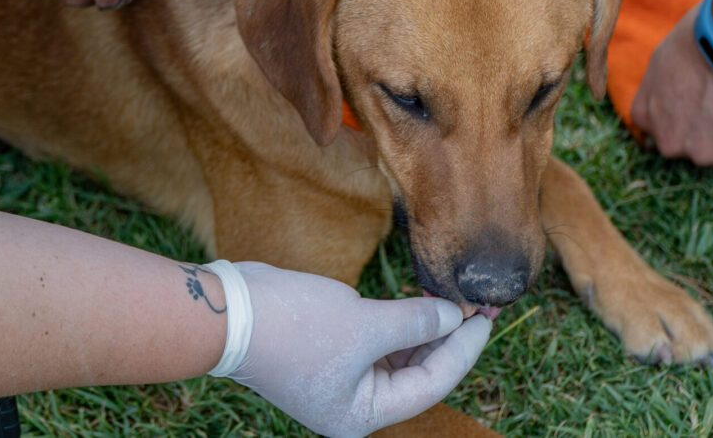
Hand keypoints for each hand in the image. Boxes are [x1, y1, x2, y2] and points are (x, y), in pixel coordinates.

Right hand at [213, 261, 490, 437]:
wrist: (228, 312)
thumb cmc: (294, 327)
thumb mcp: (365, 324)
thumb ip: (415, 322)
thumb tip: (453, 315)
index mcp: (361, 414)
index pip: (430, 384)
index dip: (462, 348)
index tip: (484, 317)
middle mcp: (352, 403)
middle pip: (417, 373)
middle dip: (445, 337)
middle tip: (473, 303)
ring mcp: (339, 377)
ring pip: (398, 355)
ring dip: (423, 326)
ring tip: (448, 296)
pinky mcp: (329, 350)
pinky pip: (377, 340)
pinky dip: (398, 321)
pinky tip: (417, 298)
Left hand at [631, 6, 712, 171]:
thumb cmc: (705, 35)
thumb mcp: (665, 57)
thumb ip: (664, 85)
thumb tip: (679, 87)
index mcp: (645, 115)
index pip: (661, 127)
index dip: (686, 113)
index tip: (703, 100)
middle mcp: (668, 142)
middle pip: (691, 146)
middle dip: (709, 130)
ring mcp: (703, 154)